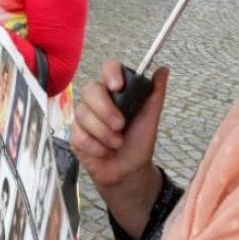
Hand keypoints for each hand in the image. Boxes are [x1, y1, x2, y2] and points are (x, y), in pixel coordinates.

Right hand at [71, 61, 167, 237]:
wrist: (129, 171)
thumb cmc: (138, 141)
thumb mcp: (150, 118)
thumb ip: (155, 94)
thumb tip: (163, 69)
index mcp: (115, 91)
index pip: (108, 68)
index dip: (111, 73)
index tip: (118, 87)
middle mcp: (97, 100)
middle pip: (90, 90)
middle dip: (106, 110)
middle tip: (121, 126)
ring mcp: (83, 117)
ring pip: (83, 115)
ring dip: (104, 133)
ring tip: (117, 143)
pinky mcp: (75, 135)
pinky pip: (79, 135)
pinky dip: (96, 147)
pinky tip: (104, 152)